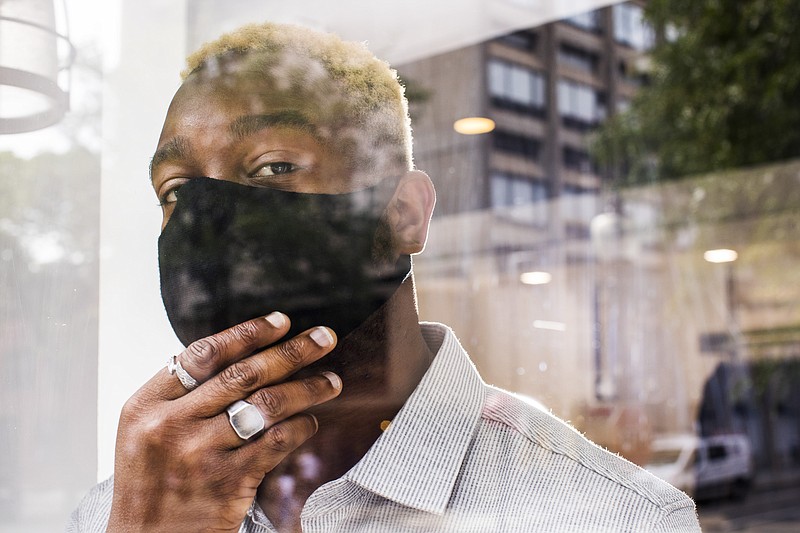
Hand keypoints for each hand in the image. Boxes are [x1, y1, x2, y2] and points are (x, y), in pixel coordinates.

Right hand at [106, 313, 341, 531]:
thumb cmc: (153, 482)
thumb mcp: (146, 431)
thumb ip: (184, 394)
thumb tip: (244, 353)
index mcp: (146, 405)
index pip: (204, 354)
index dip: (248, 333)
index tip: (281, 322)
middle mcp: (170, 426)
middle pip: (244, 374)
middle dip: (292, 351)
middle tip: (324, 338)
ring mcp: (200, 455)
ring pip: (268, 405)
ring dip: (307, 388)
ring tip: (332, 380)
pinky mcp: (228, 483)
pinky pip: (277, 442)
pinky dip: (301, 426)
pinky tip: (310, 422)